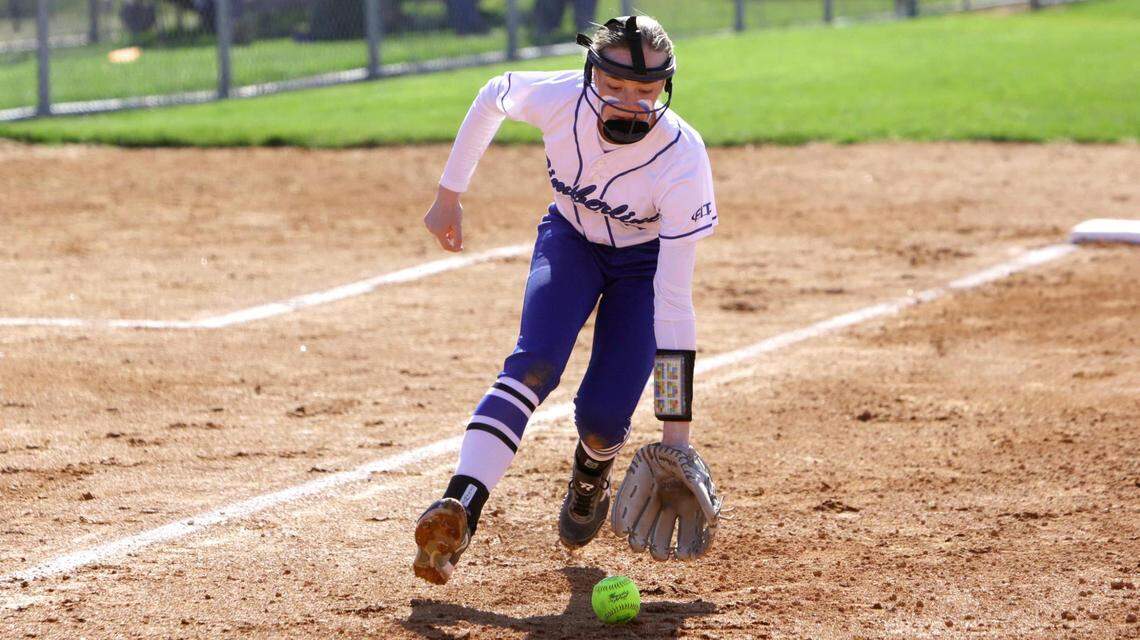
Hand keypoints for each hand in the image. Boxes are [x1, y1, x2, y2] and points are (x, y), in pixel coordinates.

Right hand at [423, 186, 463, 251]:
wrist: (446, 196)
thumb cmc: (454, 210)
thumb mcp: (458, 225)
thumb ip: (458, 238)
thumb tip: (458, 248)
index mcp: (439, 232)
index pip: (446, 246)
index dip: (455, 248)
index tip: (462, 247)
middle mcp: (431, 229)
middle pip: (443, 239)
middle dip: (450, 236)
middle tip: (456, 227)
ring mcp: (427, 224)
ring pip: (439, 233)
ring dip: (446, 231)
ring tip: (450, 220)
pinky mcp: (426, 220)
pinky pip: (435, 227)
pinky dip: (440, 225)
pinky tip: (444, 216)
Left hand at [611, 443, 720, 560]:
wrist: (667, 443)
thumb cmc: (687, 462)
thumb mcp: (698, 479)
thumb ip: (705, 501)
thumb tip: (713, 522)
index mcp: (688, 511)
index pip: (688, 540)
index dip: (686, 551)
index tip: (683, 557)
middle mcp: (668, 512)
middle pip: (662, 541)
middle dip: (660, 551)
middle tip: (659, 554)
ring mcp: (650, 505)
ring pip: (642, 533)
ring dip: (639, 543)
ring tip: (637, 544)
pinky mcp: (634, 497)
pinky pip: (625, 516)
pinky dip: (621, 524)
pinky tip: (620, 531)